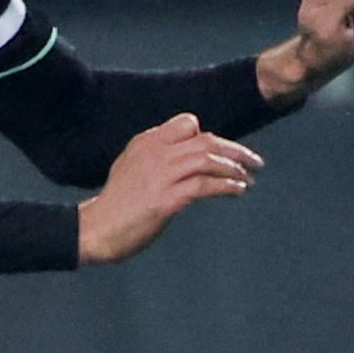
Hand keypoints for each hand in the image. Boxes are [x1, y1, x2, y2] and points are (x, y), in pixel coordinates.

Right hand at [78, 113, 259, 263]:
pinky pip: (204, 185)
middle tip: (255, 162)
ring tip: (249, 178)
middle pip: (205, 140)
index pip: (187, 123)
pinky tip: (238, 190)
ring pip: (207, 159)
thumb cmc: (119, 203)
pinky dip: (226, 186)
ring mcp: (160, 175)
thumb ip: (159, 155)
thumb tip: (191, 155)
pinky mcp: (166, 199)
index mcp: (146, 141)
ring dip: (235, 168)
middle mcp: (154, 152)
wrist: (97, 228)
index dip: (210, 136)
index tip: (225, 151)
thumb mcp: (134, 166)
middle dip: (236, 150)